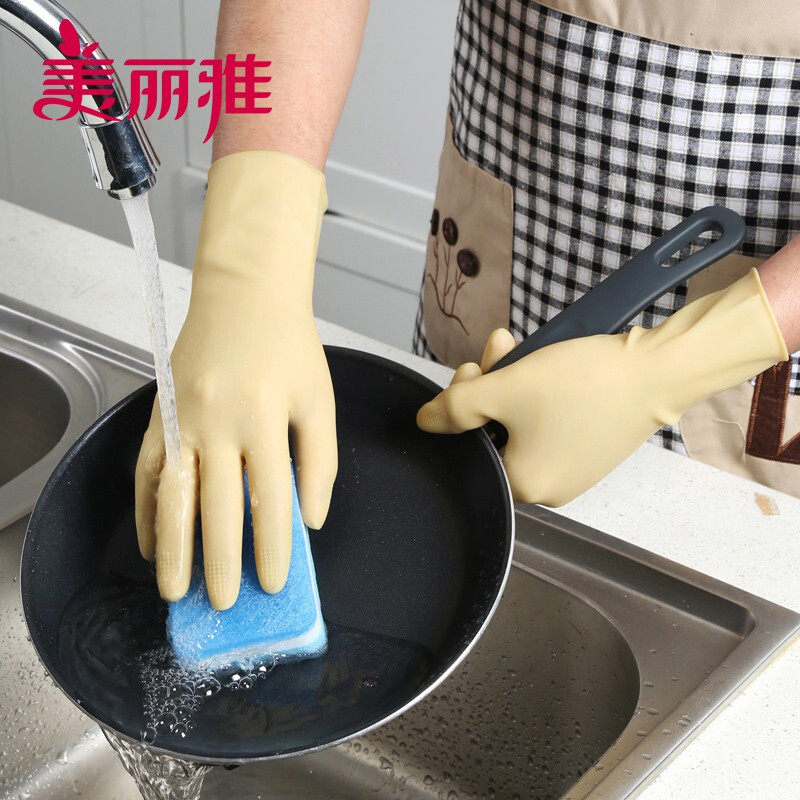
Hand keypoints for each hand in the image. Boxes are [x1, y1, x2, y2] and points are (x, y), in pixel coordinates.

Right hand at [135, 152, 335, 609]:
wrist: (244, 294)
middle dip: (220, 560)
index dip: (272, 546)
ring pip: (173, 495)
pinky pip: (147, 470)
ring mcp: (183, 417)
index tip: (274, 584)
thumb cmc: (289, 346)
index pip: (270, 498)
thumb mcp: (319, 399)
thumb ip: (319, 460)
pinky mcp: (160, 412)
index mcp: (266, 417)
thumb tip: (310, 519)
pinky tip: (152, 542)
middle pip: (216, 506)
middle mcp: (219, 421)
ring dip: (173, 547)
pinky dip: (147, 510)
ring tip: (175, 591)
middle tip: (223, 603)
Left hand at [417, 269, 786, 506]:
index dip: (461, 407)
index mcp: (523, 486)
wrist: (656, 370)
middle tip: (494, 350)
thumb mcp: (505, 388)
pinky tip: (539, 361)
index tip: (470, 370)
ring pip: (520, 422)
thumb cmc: (582, 383)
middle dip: (487, 386)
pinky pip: (548, 422)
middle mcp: (548, 488)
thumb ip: (455, 408)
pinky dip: (537, 392)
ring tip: (513, 345)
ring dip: (510, 382)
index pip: (470, 447)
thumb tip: (424, 422)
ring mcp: (573, 470)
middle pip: (494, 434)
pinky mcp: (591, 448)